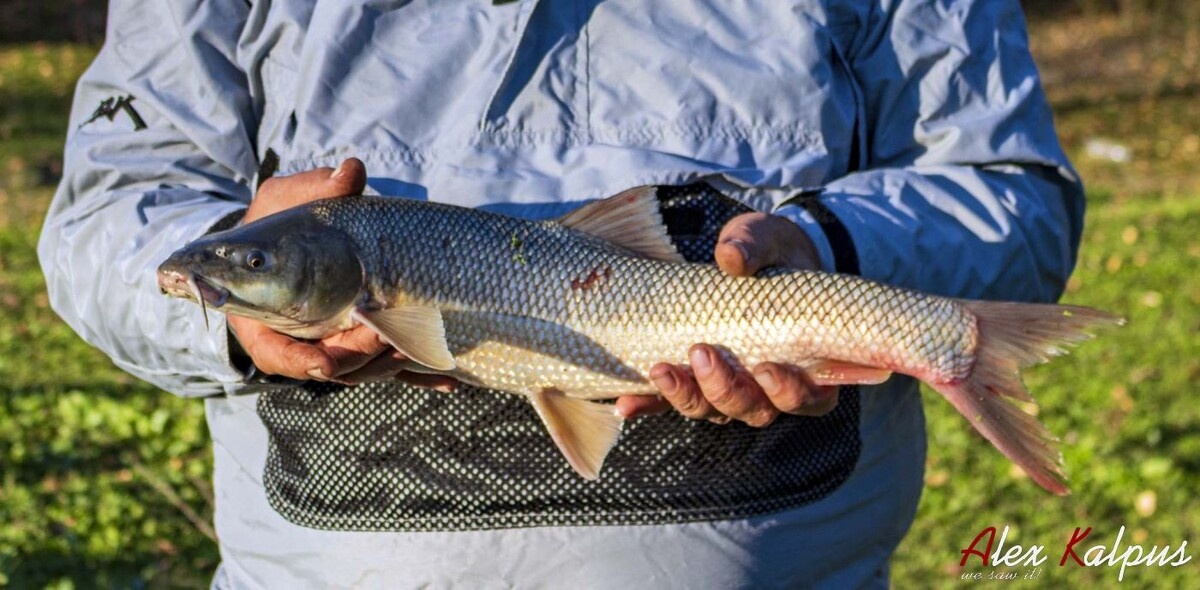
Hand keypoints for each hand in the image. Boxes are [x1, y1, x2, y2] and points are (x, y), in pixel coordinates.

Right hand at [227, 158, 456, 390]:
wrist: (294, 235)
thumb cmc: (279, 218)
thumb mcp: (285, 199)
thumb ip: (313, 188)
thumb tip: (351, 171)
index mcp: (263, 316)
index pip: (275, 353)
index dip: (297, 361)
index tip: (322, 362)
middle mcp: (298, 339)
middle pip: (328, 365)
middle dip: (358, 359)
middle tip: (384, 341)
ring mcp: (333, 344)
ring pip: (362, 371)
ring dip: (389, 365)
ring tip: (417, 349)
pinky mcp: (364, 343)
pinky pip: (391, 365)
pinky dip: (419, 374)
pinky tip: (449, 382)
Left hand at [615, 212, 838, 423]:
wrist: (738, 255)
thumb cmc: (768, 251)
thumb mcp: (766, 240)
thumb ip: (755, 247)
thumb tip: (731, 257)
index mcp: (807, 361)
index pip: (810, 398)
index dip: (790, 393)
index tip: (767, 368)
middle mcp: (768, 386)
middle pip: (754, 409)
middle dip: (726, 389)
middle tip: (701, 354)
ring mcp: (727, 387)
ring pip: (713, 411)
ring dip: (686, 396)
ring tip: (661, 369)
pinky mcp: (690, 380)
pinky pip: (669, 404)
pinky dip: (647, 407)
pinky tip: (625, 406)